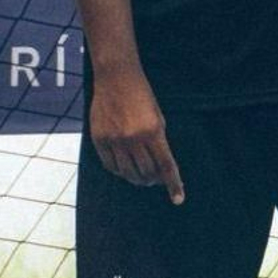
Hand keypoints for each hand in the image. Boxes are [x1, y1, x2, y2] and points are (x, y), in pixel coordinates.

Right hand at [89, 71, 185, 204]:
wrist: (117, 77)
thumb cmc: (142, 96)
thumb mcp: (157, 117)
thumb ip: (158, 142)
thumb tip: (160, 169)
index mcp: (153, 131)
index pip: (166, 165)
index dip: (174, 184)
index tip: (178, 199)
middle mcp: (133, 138)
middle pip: (147, 172)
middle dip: (154, 180)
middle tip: (156, 180)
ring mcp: (114, 139)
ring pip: (128, 173)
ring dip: (137, 179)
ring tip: (142, 178)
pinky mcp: (99, 138)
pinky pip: (110, 165)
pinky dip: (120, 171)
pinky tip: (125, 169)